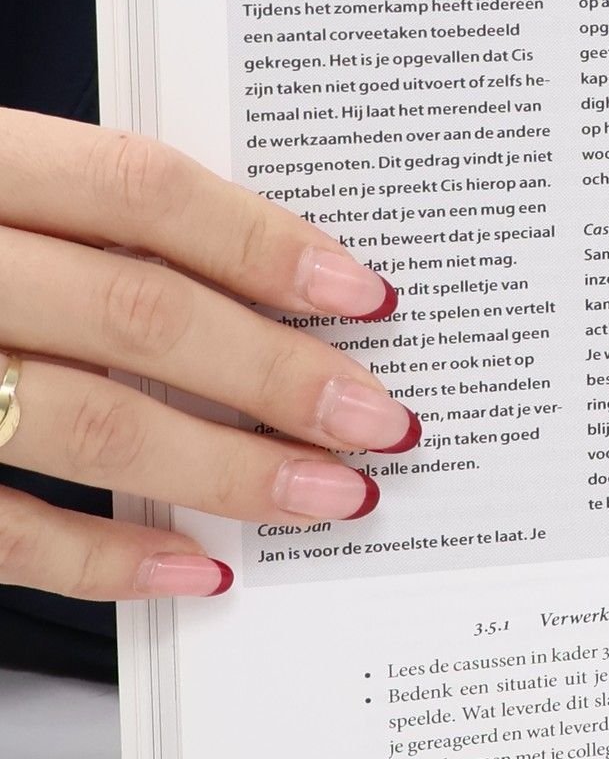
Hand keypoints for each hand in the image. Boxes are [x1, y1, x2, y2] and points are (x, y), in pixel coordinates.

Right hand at [0, 109, 417, 598]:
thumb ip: (76, 215)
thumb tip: (266, 272)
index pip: (137, 188)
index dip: (266, 241)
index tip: (366, 294)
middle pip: (136, 314)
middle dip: (278, 375)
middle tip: (381, 420)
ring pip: (85, 424)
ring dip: (226, 471)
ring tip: (331, 497)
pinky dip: (104, 559)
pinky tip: (197, 570)